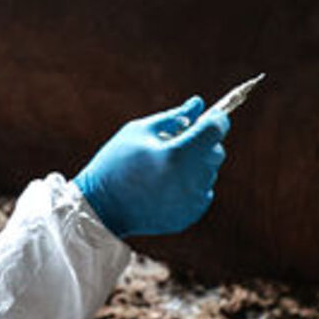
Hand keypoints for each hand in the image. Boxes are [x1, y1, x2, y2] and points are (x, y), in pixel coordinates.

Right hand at [73, 97, 230, 237]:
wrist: (102, 208)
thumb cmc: (116, 164)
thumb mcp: (139, 131)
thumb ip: (174, 117)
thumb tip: (197, 104)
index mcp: (178, 154)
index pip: (215, 129)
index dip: (216, 119)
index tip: (210, 117)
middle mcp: (191, 179)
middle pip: (216, 152)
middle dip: (202, 143)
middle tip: (176, 143)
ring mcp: (192, 200)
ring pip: (209, 172)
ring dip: (194, 165)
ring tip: (164, 167)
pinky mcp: (190, 215)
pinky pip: (202, 192)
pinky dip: (190, 185)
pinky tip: (165, 186)